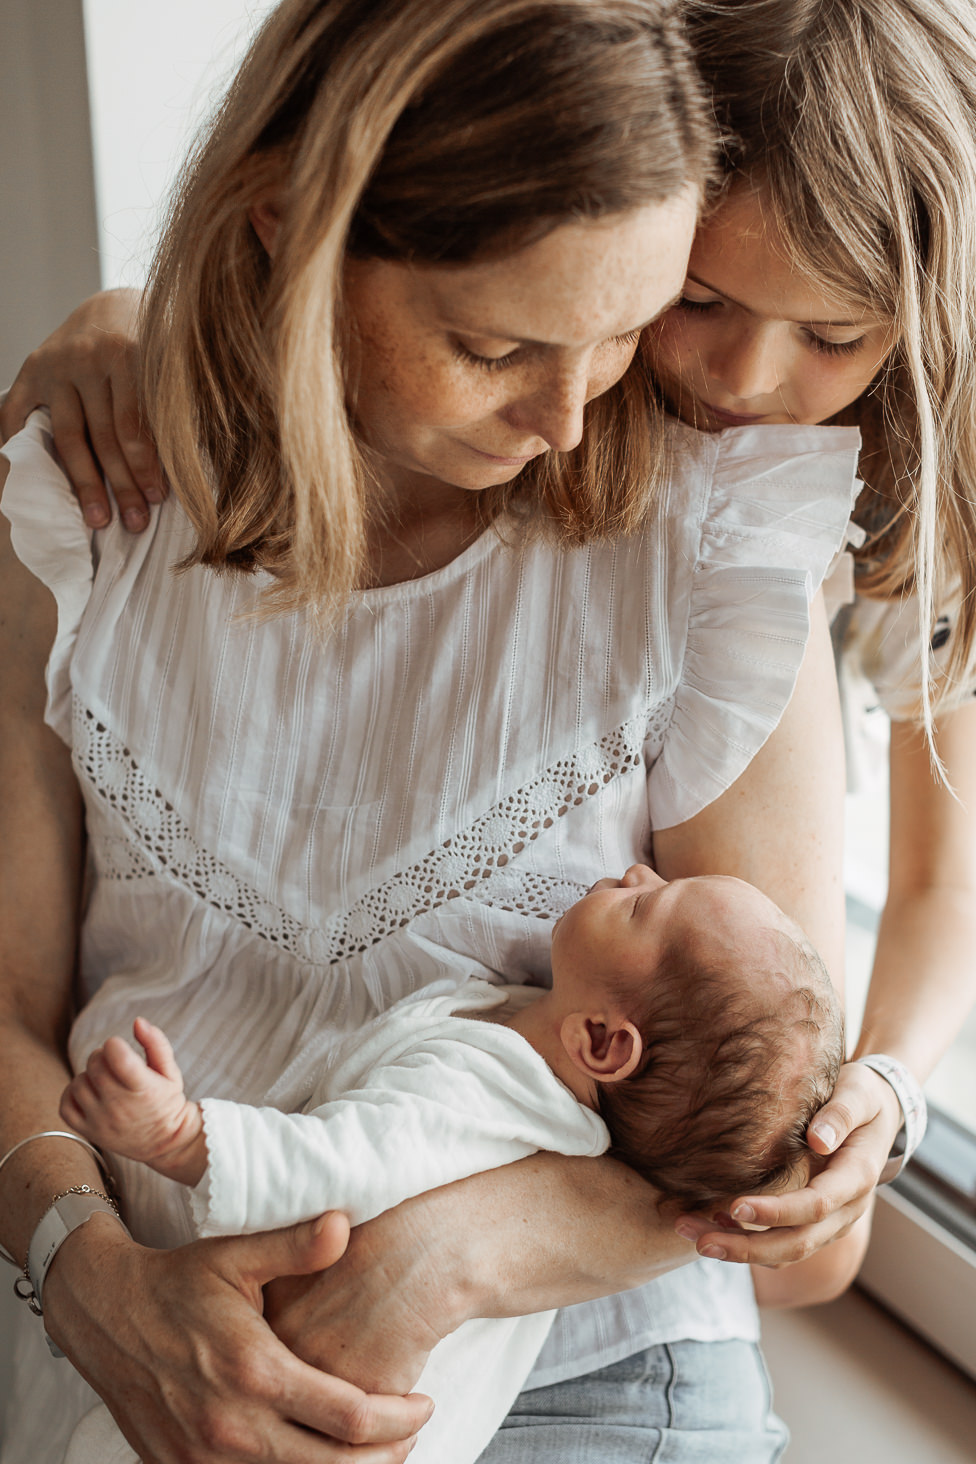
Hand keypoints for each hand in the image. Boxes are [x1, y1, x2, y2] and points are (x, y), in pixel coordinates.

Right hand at [0, 288, 163, 529]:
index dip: (147, 466)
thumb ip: (174, 405)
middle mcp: (86, 357)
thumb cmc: (152, 344)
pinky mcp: (31, 370)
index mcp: (127, 352)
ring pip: (69, 436)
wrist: (110, 305)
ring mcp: (55, 365)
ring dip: (85, 483)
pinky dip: (23, 449)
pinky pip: (20, 415)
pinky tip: (41, 485)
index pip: (135, 424)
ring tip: (98, 519)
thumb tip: (190, 466)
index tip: (159, 500)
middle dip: (121, 485)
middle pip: (103, 437)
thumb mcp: (169, 363)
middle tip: (135, 523)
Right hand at [43, 1210, 431, 1462]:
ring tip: (373, 1451)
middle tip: (411, 1436)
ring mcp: (203, 1457)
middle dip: (383, 1457)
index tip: (424, 1404)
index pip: (350, 1417)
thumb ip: (296, 1246)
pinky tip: (315, 1457)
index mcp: (255, 1370)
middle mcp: (231, 1426)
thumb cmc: (178, 1281)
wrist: (103, 1313)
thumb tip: (344, 1223)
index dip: (399, 1418)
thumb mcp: (236, 1255)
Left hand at [60, 1018, 205, 1184]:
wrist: (164, 1143)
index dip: (114, 1044)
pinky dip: (73, 1093)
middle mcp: (119, 1106)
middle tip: (114, 1062)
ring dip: (89, 1075)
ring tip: (105, 1080)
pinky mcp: (89, 1132)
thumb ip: (156, 1043)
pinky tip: (89, 1091)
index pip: (117, 1056)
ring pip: (79, 1083)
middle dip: (102, 1056)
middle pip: (95, 1065)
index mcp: (142, 1089)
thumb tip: (138, 1021)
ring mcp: (101, 1121)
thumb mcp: (170, 1071)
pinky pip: (66, 1105)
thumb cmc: (167, 1101)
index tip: (120, 1047)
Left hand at [673, 1061, 902, 1266]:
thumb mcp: (858, 1093)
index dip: (776, 1212)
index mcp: (857, 1178)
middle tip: (700, 1240)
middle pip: (797, 1244)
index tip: (735, 1206)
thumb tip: (819, 1140)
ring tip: (691, 1234)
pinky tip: (711, 1222)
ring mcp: (831, 1221)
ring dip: (739, 1249)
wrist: (880, 1113)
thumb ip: (841, 1113)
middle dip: (747, 1247)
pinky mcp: (814, 1221)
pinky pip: (781, 1242)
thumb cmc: (863, 1097)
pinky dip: (747, 1239)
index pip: (815, 1206)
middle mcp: (846, 1209)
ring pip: (786, 1252)